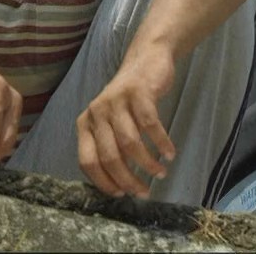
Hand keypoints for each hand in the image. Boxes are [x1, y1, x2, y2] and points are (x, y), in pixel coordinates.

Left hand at [75, 45, 176, 198]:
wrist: (145, 61)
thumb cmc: (128, 101)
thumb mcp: (112, 123)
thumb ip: (111, 146)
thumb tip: (120, 185)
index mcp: (85, 124)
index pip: (87, 161)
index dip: (104, 181)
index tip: (122, 195)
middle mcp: (96, 113)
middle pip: (109, 156)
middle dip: (128, 179)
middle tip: (144, 192)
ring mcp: (115, 101)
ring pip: (129, 143)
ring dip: (147, 164)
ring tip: (160, 173)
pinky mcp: (137, 93)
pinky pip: (149, 125)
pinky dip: (161, 143)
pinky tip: (170, 153)